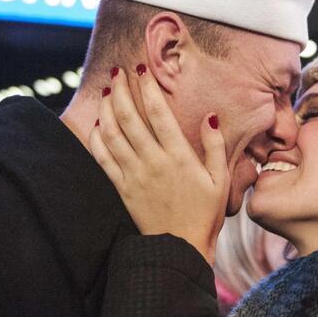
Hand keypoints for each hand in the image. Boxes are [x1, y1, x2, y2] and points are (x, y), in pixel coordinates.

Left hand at [89, 65, 229, 264]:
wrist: (180, 248)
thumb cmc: (205, 214)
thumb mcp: (220, 179)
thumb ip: (215, 145)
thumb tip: (210, 116)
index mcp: (179, 157)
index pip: (158, 113)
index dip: (147, 87)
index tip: (142, 69)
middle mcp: (153, 162)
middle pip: (130, 117)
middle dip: (120, 90)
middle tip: (117, 72)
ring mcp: (134, 175)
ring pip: (112, 134)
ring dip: (106, 108)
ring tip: (105, 91)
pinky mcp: (122, 188)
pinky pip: (103, 158)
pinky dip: (97, 138)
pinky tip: (98, 124)